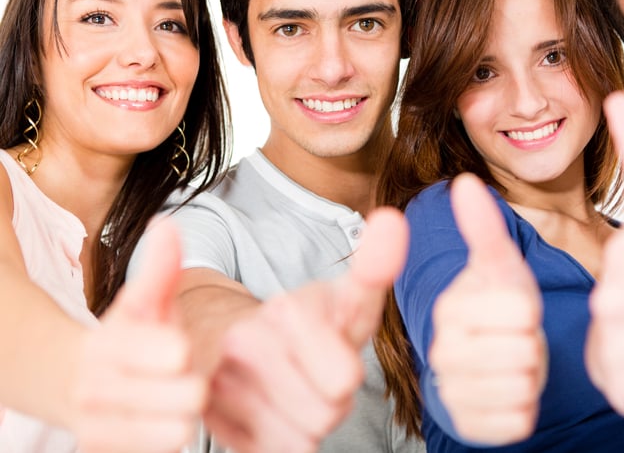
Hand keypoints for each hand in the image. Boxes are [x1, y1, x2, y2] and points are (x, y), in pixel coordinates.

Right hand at [73, 219, 205, 452]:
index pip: (169, 354)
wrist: (72, 383)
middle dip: (192, 385)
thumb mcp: (141, 301)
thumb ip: (160, 266)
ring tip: (175, 401)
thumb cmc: (125, 337)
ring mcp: (101, 430)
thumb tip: (168, 223)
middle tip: (184, 377)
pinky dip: (171, 440)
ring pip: (175, 433)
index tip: (176, 350)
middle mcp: (97, 391)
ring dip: (182, 416)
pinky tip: (166, 422)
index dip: (176, 351)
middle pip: (184, 398)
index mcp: (108, 346)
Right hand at [203, 207, 408, 452]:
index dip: (342, 377)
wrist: (229, 338)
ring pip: (301, 439)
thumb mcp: (345, 299)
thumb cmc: (310, 326)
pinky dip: (275, 441)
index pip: (343, 377)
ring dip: (305, 425)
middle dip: (332, 402)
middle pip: (330, 411)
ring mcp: (221, 381)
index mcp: (292, 310)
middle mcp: (249, 340)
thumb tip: (390, 219)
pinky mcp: (207, 418)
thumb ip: (374, 268)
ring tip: (292, 393)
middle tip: (315, 376)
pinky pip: (268, 452)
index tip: (333, 369)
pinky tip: (266, 411)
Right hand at [429, 174, 545, 444]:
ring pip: (523, 387)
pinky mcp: (467, 427)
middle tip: (517, 339)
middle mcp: (440, 351)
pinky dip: (526, 409)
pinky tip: (512, 392)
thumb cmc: (500, 306)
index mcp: (449, 308)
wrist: (490, 357)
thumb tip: (464, 181)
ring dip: (531, 377)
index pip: (521, 312)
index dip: (531, 312)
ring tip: (515, 362)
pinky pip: (519, 422)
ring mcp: (451, 392)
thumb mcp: (500, 266)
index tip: (515, 311)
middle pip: (524, 351)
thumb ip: (484, 227)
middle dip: (532, 345)